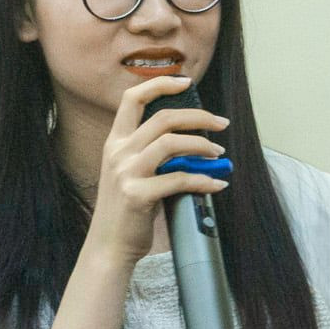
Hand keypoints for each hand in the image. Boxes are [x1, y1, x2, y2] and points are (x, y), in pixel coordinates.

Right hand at [85, 75, 228, 264]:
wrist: (108, 247)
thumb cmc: (127, 210)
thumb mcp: (131, 173)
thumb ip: (152, 154)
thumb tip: (192, 141)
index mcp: (115, 142)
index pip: (132, 98)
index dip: (160, 84)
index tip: (185, 81)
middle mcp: (118, 152)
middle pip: (163, 117)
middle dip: (198, 116)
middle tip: (221, 124)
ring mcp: (126, 173)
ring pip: (172, 142)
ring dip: (202, 145)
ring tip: (218, 154)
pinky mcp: (138, 195)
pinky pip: (180, 179)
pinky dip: (204, 180)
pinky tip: (216, 184)